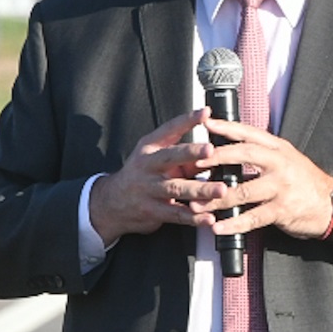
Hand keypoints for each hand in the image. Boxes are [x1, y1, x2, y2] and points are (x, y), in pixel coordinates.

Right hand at [87, 108, 232, 244]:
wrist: (112, 202)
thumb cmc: (143, 174)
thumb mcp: (156, 158)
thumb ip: (184, 157)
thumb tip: (216, 152)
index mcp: (150, 147)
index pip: (169, 129)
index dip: (187, 120)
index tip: (205, 112)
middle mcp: (148, 165)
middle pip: (170, 157)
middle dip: (191, 152)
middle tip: (211, 149)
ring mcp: (149, 189)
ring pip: (177, 188)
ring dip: (200, 189)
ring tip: (220, 189)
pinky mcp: (152, 211)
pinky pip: (176, 214)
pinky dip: (194, 218)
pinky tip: (208, 219)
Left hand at [191, 117, 332, 240]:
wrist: (332, 204)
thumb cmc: (304, 181)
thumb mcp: (287, 159)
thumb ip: (262, 154)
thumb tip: (228, 149)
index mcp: (278, 148)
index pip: (249, 133)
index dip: (227, 127)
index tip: (206, 123)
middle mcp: (279, 164)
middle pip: (243, 155)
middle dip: (216, 158)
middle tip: (195, 163)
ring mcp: (281, 187)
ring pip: (242, 191)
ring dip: (216, 199)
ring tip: (197, 204)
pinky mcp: (281, 210)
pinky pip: (252, 218)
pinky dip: (234, 224)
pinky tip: (219, 227)